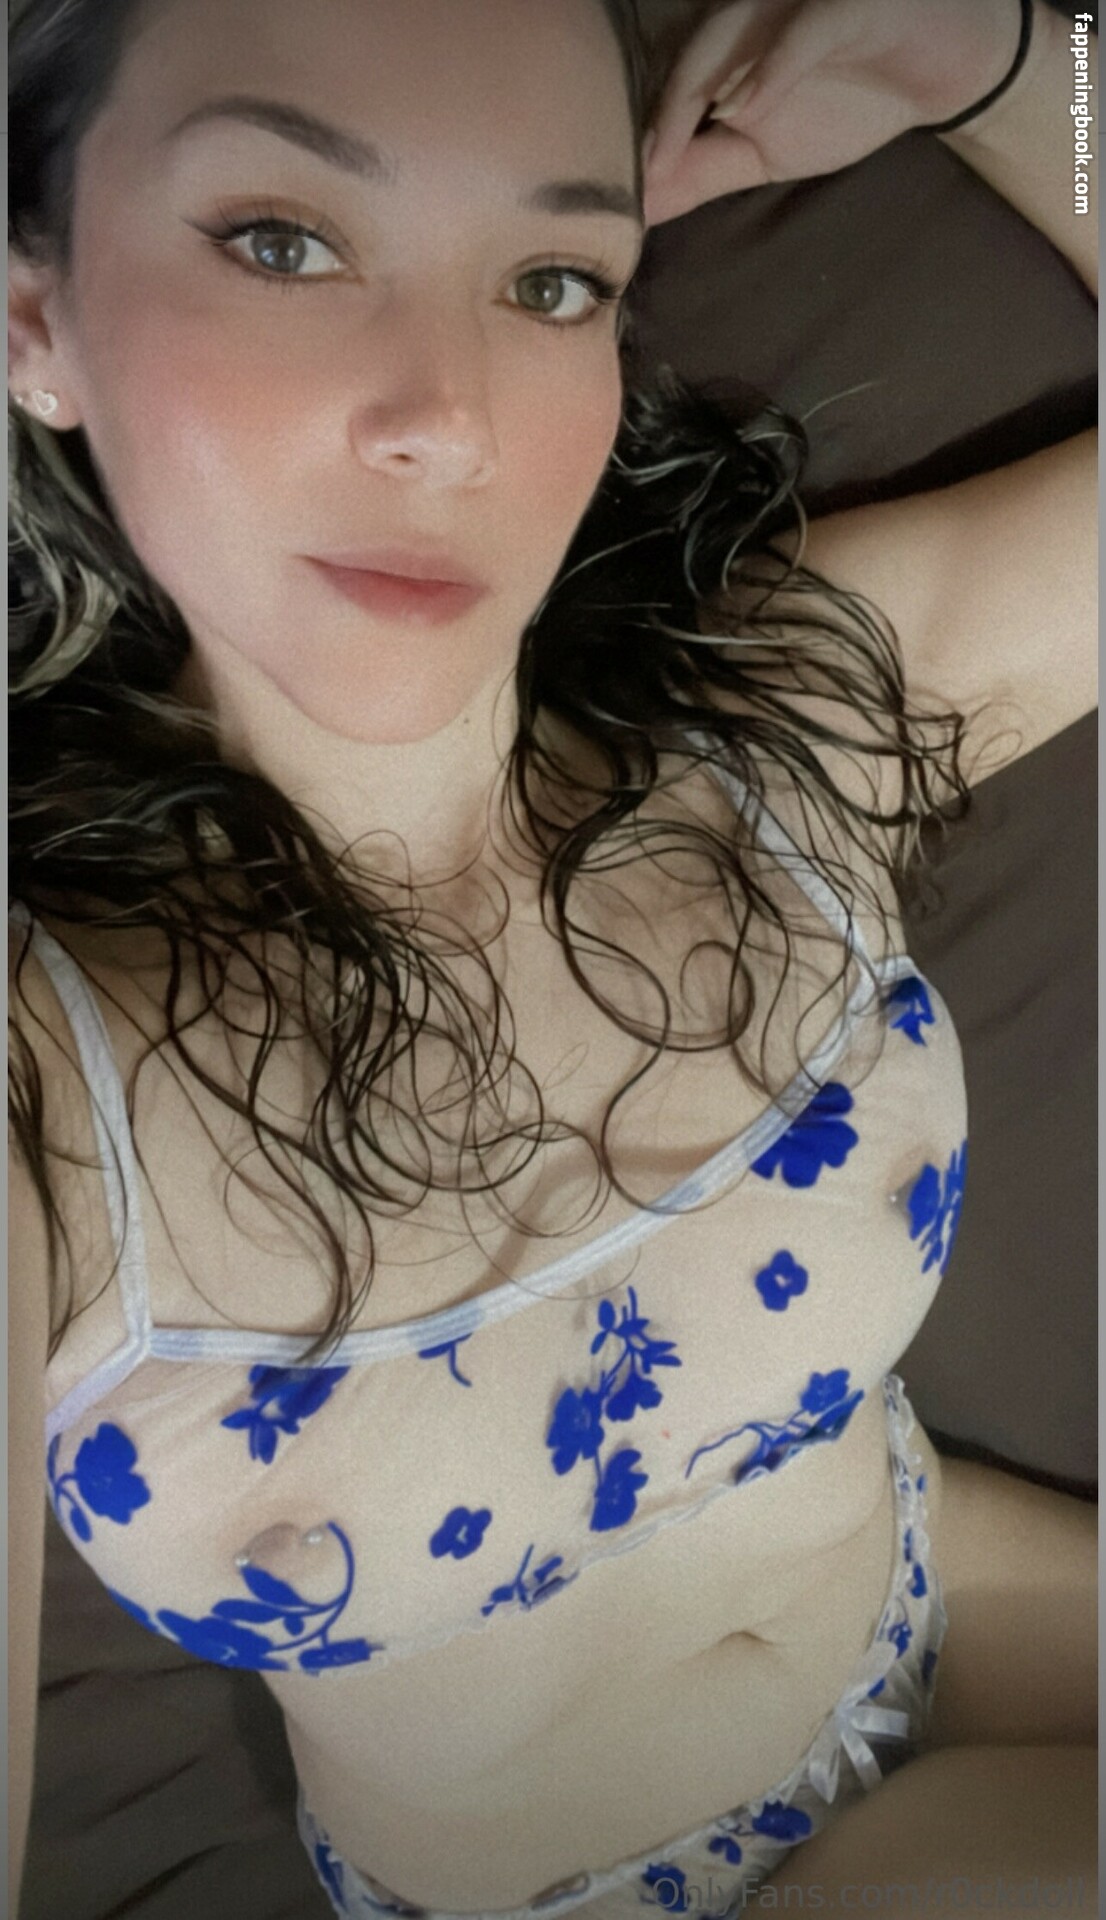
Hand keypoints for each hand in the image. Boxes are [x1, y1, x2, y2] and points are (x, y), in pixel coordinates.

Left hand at [643, 0, 1025, 226]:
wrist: (942, 75)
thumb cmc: (848, 99)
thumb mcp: (761, 151)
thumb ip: (699, 172)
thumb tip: (636, 211)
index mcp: (722, 46)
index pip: (665, 78)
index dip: (636, 129)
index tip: (611, 190)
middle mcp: (748, 13)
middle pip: (685, 49)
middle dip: (655, 109)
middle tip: (631, 168)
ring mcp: (795, 2)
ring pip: (729, 27)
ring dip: (697, 83)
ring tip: (672, 142)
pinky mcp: (848, 3)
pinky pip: (804, 28)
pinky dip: (771, 67)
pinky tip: (746, 108)